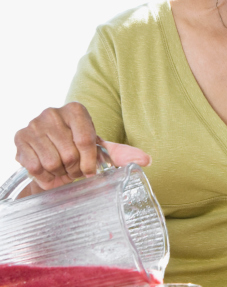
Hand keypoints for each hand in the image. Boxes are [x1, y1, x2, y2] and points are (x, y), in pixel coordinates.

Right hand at [14, 102, 150, 189]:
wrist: (49, 156)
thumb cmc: (78, 151)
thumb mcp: (100, 151)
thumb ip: (122, 155)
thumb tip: (146, 160)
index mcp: (76, 110)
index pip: (86, 140)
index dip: (90, 161)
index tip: (90, 169)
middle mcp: (52, 112)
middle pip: (69, 154)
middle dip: (74, 169)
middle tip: (73, 169)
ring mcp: (34, 124)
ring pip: (51, 162)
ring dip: (58, 173)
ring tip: (60, 168)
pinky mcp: (20, 138)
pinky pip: (34, 166)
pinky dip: (43, 176)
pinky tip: (46, 170)